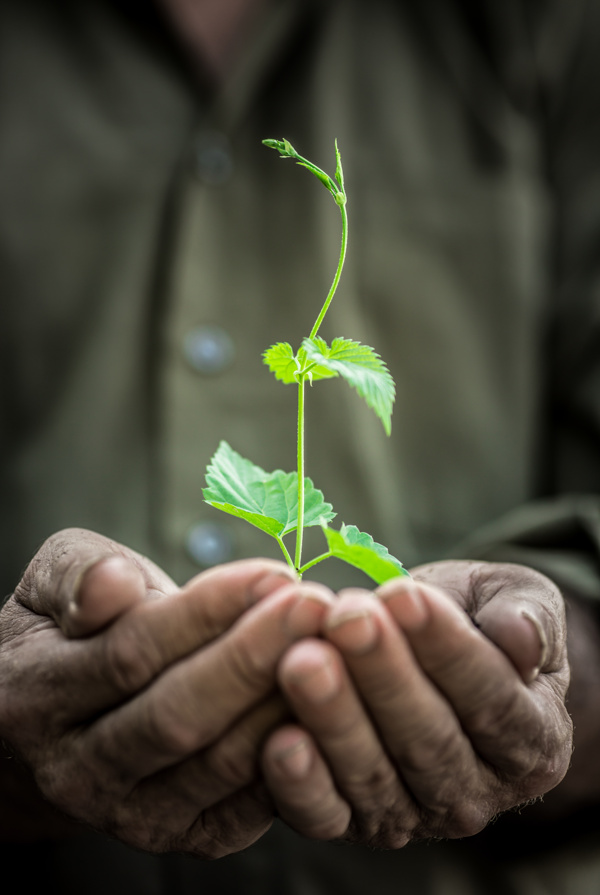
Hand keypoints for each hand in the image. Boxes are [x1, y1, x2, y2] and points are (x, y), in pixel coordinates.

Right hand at [0, 528, 333, 854]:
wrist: (60, 721)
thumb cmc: (72, 629)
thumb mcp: (53, 582)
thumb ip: (79, 576)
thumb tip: (115, 584)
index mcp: (40, 693)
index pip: (131, 653)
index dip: (206, 613)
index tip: (273, 573)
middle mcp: (78, 768)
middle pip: (177, 717)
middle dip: (255, 658)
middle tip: (316, 606)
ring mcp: (131, 812)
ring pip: (219, 766)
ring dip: (284, 703)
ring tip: (333, 646)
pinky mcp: (184, 835)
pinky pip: (248, 804)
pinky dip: (295, 754)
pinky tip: (329, 701)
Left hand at [261, 560, 571, 846]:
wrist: (431, 652)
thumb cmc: (473, 618)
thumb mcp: (512, 600)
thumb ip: (526, 616)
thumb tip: (522, 639)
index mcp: (532, 739)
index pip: (491, 699)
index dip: (447, 648)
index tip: (404, 595)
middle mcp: (476, 791)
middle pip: (428, 740)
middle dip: (382, 676)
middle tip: (345, 618)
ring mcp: (413, 812)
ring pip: (374, 775)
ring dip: (334, 719)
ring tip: (302, 661)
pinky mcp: (353, 820)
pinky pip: (327, 813)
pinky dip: (301, 784)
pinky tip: (278, 740)